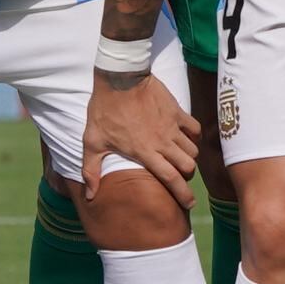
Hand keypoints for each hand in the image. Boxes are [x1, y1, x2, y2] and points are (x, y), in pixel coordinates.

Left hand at [83, 67, 199, 202]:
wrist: (119, 78)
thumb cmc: (104, 110)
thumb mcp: (92, 141)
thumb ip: (91, 170)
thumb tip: (90, 195)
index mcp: (145, 152)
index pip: (171, 179)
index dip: (183, 195)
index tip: (189, 205)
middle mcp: (163, 142)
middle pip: (188, 166)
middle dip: (187, 175)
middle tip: (180, 175)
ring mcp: (172, 126)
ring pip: (193, 149)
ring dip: (189, 157)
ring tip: (180, 157)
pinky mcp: (177, 111)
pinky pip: (194, 128)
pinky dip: (194, 136)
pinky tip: (186, 137)